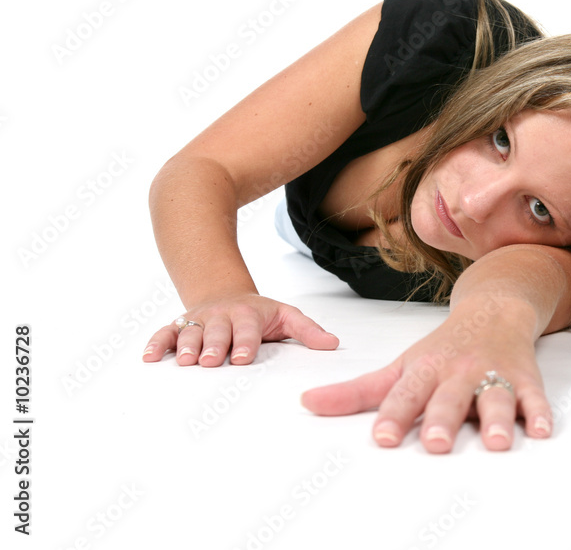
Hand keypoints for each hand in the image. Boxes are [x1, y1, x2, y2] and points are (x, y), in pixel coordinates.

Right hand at [142, 293, 338, 366]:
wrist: (227, 295)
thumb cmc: (260, 314)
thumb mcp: (287, 316)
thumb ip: (308, 330)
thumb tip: (333, 344)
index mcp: (248, 314)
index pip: (247, 329)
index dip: (245, 343)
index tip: (242, 358)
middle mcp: (221, 316)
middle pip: (216, 331)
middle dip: (214, 346)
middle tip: (210, 362)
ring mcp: (198, 321)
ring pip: (189, 332)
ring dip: (184, 346)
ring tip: (182, 362)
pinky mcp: (180, 326)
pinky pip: (164, 333)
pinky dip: (155, 343)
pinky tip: (148, 358)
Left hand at [299, 311, 553, 452]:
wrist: (495, 308)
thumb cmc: (442, 347)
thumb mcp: (401, 365)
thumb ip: (357, 391)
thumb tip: (306, 403)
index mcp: (425, 370)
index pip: (406, 396)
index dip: (395, 416)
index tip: (384, 437)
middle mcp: (458, 372)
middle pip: (451, 398)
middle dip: (445, 418)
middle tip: (437, 442)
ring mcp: (493, 373)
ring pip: (495, 396)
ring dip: (497, 418)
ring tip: (496, 441)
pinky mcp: (524, 378)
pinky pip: (534, 396)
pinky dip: (540, 412)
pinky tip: (542, 430)